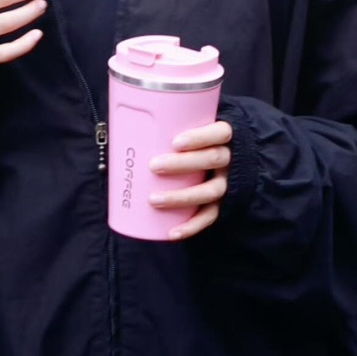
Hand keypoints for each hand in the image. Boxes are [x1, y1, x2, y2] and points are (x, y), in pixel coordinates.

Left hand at [148, 120, 232, 241]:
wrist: (228, 159)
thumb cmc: (198, 140)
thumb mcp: (193, 127)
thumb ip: (171, 125)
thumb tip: (125, 122)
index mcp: (224, 137)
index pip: (220, 133)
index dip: (200, 137)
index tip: (175, 142)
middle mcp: (230, 159)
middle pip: (212, 160)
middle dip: (183, 164)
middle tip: (153, 166)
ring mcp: (227, 183)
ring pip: (210, 191)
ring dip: (182, 197)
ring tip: (154, 199)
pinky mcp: (223, 203)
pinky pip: (210, 216)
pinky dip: (191, 226)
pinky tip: (172, 233)